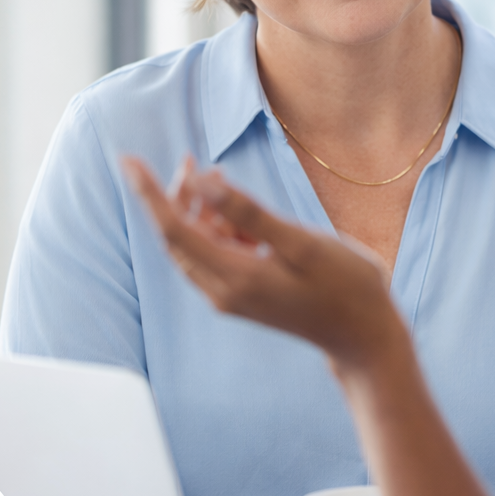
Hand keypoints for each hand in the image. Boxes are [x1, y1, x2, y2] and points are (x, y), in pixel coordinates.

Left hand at [122, 156, 404, 369]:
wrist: (365, 335)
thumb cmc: (344, 286)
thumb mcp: (301, 242)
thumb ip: (249, 213)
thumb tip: (203, 182)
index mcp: (234, 277)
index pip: (174, 230)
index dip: (150, 193)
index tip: (129, 160)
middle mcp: (223, 291)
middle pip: (178, 238)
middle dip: (175, 197)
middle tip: (191, 160)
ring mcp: (232, 296)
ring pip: (194, 246)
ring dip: (196, 211)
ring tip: (215, 179)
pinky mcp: (243, 295)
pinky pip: (214, 256)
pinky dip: (216, 228)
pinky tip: (235, 212)